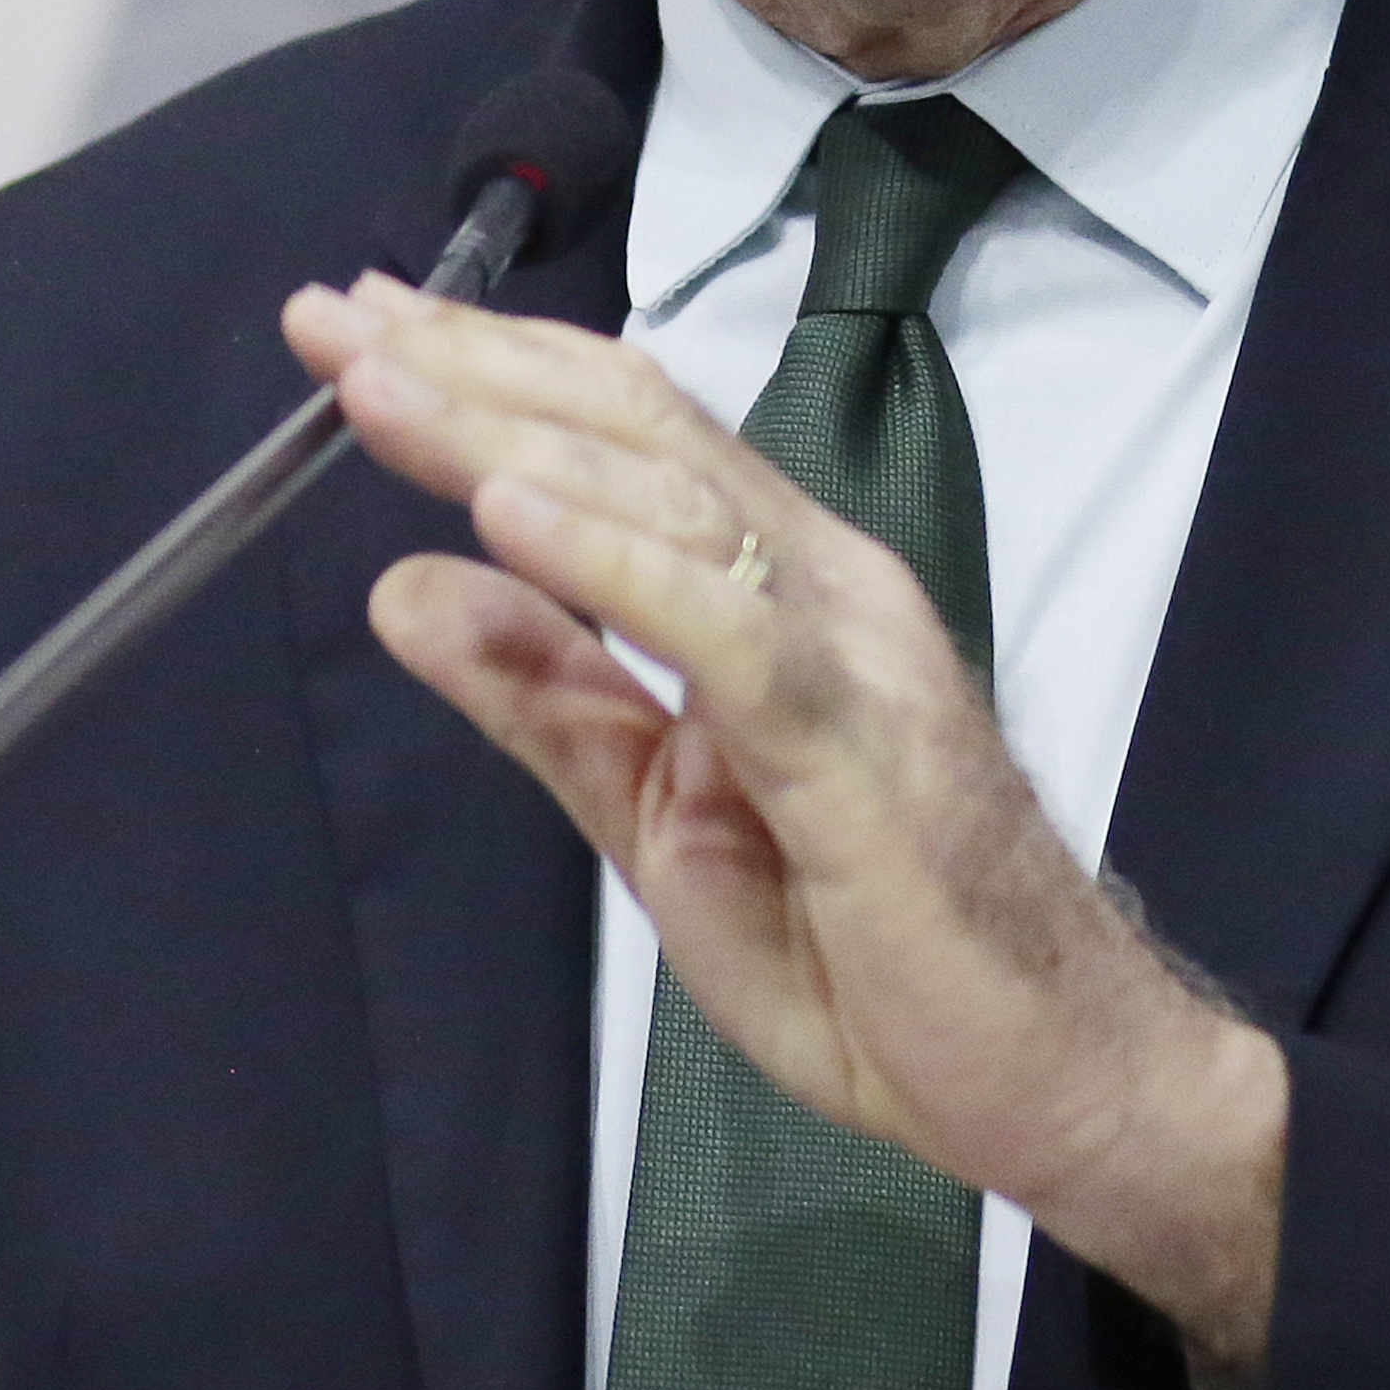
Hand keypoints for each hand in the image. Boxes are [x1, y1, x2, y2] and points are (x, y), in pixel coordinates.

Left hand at [284, 273, 1288, 1372]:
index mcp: (778, 594)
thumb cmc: (879, 960)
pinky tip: (505, 511)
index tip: (361, 327)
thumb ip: (548, 701)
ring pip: (665, 498)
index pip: (625, 438)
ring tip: (380, 387)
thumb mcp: (659, 823)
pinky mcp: (859, 742)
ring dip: (507, 432)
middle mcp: (822, 586)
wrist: (1057, 1072)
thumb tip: (409, 589)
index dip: (490, 370)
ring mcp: (850, 651)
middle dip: (471, 365)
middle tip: (333, 317)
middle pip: (632, 432)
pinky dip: (608, 559)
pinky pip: (722, 626)